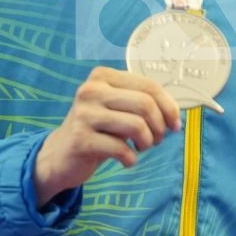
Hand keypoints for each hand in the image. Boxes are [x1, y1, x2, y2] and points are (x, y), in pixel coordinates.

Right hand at [32, 67, 183, 205]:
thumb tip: (175, 114)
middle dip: (160, 126)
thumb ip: (141, 103)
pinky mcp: (80, 140)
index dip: (169, 107)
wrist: (60, 155)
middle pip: (145, 104)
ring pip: (137, 126)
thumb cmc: (98, 130)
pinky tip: (126, 160)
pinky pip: (121, 149)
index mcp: (103, 76)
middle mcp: (90, 90)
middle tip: (157, 140)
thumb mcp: (117, 109)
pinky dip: (131, 158)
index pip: (148, 86)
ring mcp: (83, 114)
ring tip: (141, 148)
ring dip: (147, 142)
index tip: (175, 124)